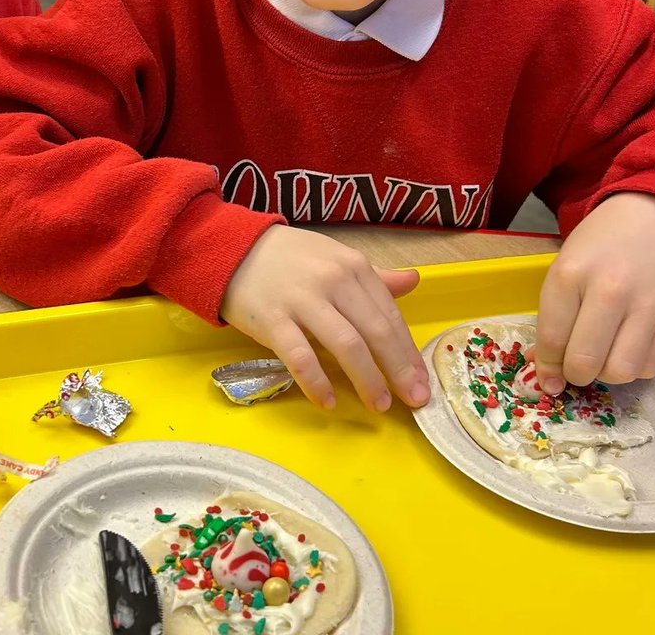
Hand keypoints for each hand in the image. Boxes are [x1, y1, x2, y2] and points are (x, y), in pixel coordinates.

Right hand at [220, 224, 428, 411]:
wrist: (232, 249)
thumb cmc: (288, 257)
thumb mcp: (334, 257)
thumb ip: (374, 276)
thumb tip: (414, 281)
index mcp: (352, 266)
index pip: (389, 314)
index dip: (408, 351)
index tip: (421, 380)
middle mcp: (333, 280)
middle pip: (375, 332)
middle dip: (398, 370)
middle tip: (413, 400)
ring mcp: (302, 299)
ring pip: (346, 345)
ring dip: (367, 380)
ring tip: (379, 405)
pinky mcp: (273, 320)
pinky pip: (301, 356)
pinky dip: (317, 382)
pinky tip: (328, 402)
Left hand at [535, 192, 654, 392]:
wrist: (652, 220)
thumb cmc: (598, 245)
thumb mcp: (565, 268)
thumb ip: (553, 316)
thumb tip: (543, 367)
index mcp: (571, 274)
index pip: (552, 337)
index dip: (547, 366)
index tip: (547, 378)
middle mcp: (609, 290)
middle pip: (586, 361)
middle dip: (574, 375)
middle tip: (574, 368)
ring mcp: (646, 306)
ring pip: (621, 371)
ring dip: (606, 375)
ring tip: (602, 357)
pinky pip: (650, 366)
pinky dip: (634, 368)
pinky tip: (626, 347)